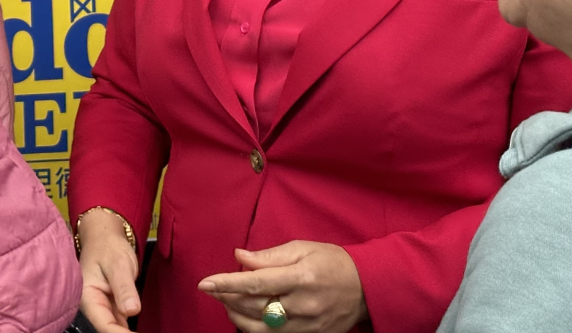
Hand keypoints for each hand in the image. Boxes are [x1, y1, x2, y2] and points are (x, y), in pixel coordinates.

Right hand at [77, 210, 140, 332]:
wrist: (104, 237)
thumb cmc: (107, 246)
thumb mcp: (118, 264)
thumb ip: (124, 288)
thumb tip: (132, 310)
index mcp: (87, 296)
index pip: (105, 325)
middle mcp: (91, 306)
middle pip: (107, 329)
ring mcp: (100, 307)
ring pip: (113, 328)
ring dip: (126, 332)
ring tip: (141, 332)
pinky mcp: (109, 307)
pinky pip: (118, 323)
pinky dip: (127, 328)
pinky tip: (137, 330)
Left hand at [199, 241, 366, 332]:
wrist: (366, 288)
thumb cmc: (332, 262)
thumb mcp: (302, 248)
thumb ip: (268, 256)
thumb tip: (239, 256)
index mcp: (300, 277)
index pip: (255, 283)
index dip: (226, 284)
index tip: (204, 282)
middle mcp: (302, 305)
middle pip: (254, 307)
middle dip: (227, 298)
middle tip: (214, 287)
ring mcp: (306, 325)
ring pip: (260, 328)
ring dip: (236, 316)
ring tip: (227, 302)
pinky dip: (255, 327)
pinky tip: (246, 315)